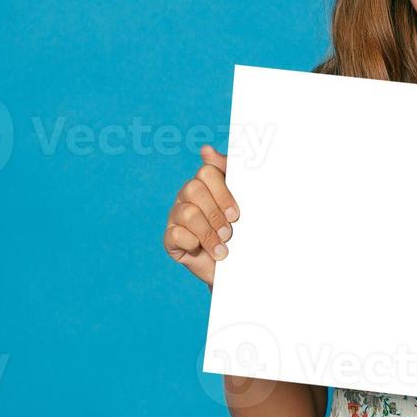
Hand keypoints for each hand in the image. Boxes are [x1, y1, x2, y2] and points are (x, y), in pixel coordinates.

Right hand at [163, 144, 239, 288]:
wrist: (240, 267)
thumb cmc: (244, 231)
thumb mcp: (245, 200)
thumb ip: (229, 172)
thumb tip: (206, 149)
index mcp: (206, 182)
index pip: (206, 172)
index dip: (222, 194)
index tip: (237, 214)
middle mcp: (188, 196)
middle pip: (193, 189)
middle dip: (215, 214)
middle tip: (229, 232)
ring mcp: (177, 216)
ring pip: (186, 213)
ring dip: (208, 233)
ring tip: (221, 247)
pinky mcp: (171, 240)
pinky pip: (175, 235)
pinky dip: (192, 244)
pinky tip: (202, 251)